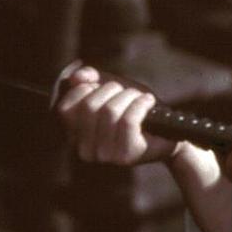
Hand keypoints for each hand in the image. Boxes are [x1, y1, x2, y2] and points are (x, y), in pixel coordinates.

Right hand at [55, 65, 179, 165]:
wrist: (166, 138)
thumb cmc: (135, 114)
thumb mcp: (110, 94)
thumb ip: (89, 82)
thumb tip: (79, 76)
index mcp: (75, 137)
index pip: (65, 109)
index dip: (84, 89)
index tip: (103, 87)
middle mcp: (85, 150)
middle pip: (89, 105)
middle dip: (111, 89)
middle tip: (127, 91)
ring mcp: (105, 155)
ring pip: (110, 111)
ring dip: (128, 95)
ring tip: (140, 97)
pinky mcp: (126, 155)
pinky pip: (129, 120)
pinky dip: (141, 104)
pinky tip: (148, 102)